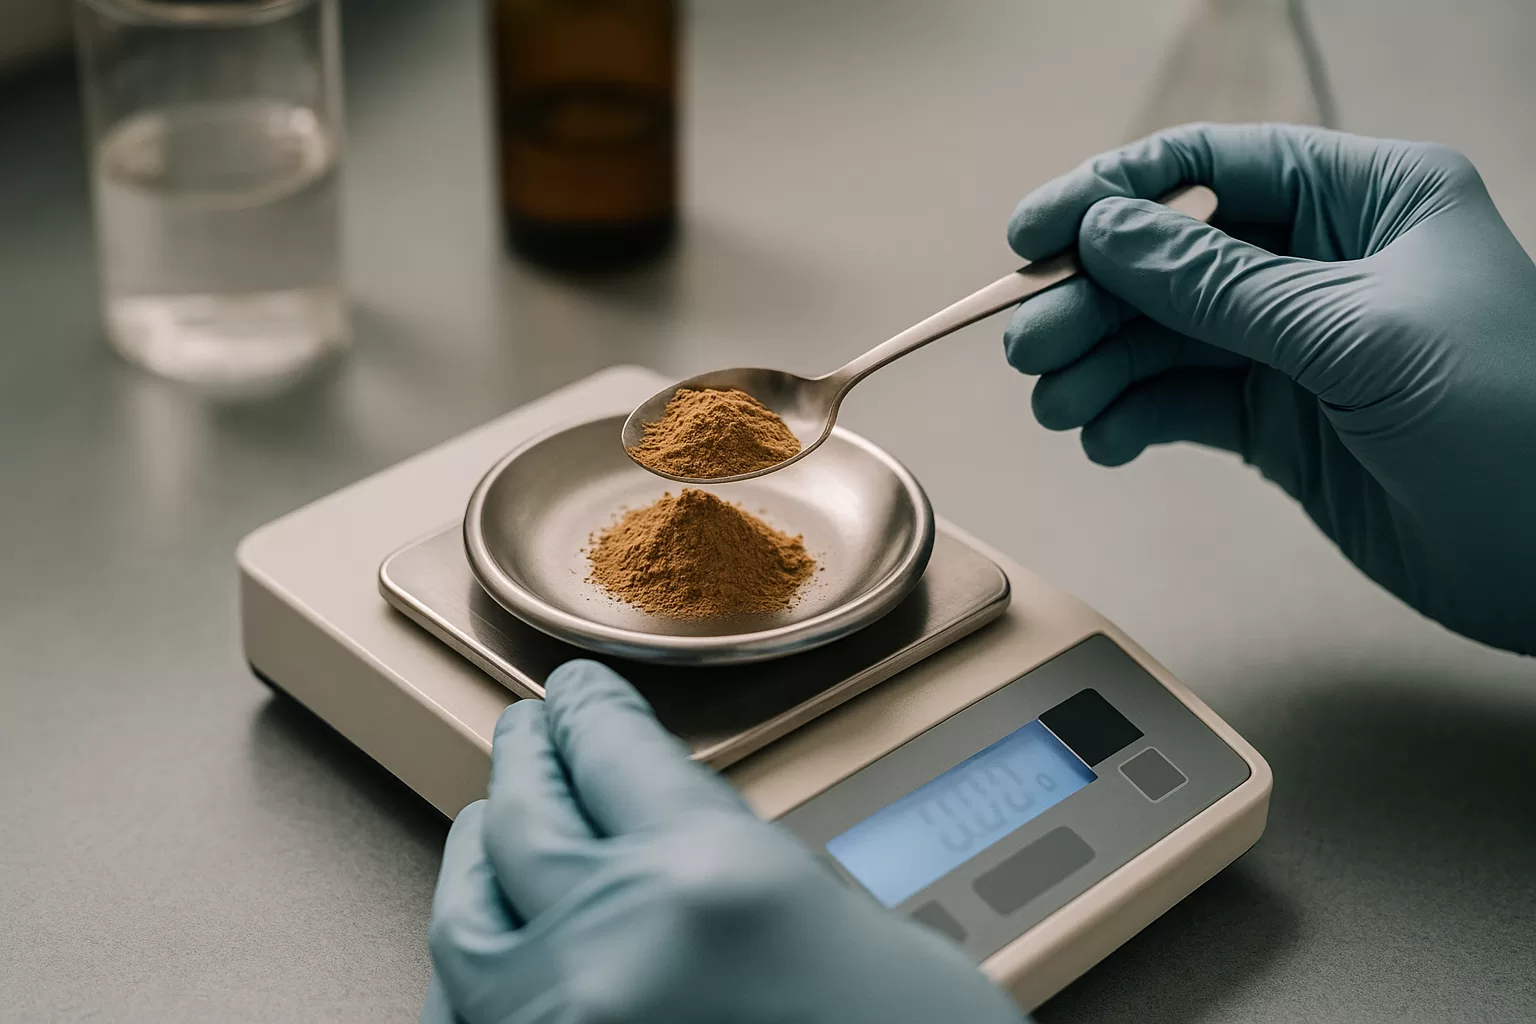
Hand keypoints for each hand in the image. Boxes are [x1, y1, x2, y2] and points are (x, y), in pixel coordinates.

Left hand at [422, 659, 1026, 1023]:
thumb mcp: (850, 928)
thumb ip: (740, 864)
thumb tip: (672, 829)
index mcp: (707, 883)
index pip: (608, 746)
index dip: (589, 707)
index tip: (581, 693)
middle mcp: (609, 952)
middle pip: (524, 810)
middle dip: (529, 757)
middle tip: (533, 731)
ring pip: (463, 911)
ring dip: (478, 850)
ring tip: (492, 819)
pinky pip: (460, 1016)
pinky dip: (469, 966)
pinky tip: (484, 941)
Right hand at [1003, 123, 1535, 654]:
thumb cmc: (1513, 423)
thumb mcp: (1357, 336)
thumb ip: (1221, 287)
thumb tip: (1106, 232)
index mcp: (1367, 200)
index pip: (1215, 167)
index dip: (1113, 194)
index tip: (1033, 234)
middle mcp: (1324, 263)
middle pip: (1173, 258)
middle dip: (1094, 300)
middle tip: (1033, 345)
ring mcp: (1297, 345)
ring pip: (1164, 337)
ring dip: (1099, 365)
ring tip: (1056, 403)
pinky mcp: (1280, 421)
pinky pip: (1182, 404)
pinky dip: (1133, 418)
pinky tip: (1105, 440)